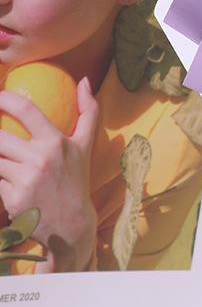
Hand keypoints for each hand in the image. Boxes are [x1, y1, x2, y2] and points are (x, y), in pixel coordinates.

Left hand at [0, 77, 98, 271]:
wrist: (71, 224)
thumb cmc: (76, 179)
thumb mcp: (85, 146)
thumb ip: (88, 112)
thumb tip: (84, 81)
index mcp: (57, 142)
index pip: (25, 110)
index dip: (4, 98)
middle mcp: (41, 159)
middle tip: (2, 139)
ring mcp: (25, 179)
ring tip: (9, 161)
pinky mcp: (12, 198)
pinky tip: (9, 183)